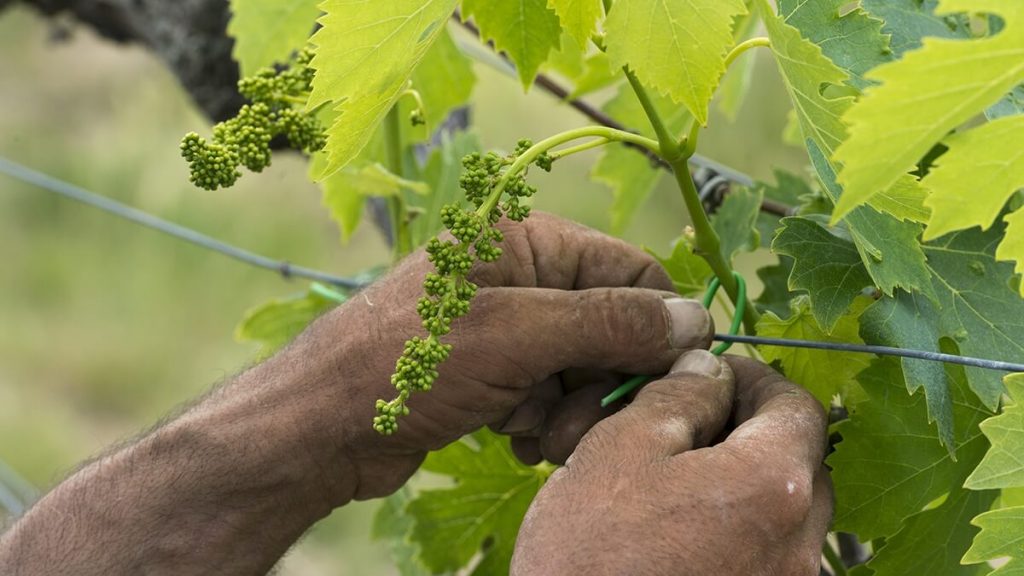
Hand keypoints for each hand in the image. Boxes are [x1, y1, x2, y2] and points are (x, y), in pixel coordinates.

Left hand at [287, 212, 713, 500]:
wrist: (322, 429)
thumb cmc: (407, 364)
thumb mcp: (515, 336)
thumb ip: (609, 323)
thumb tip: (696, 319)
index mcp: (527, 241)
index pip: (632, 272)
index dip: (656, 326)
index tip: (667, 379)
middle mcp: (521, 278)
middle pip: (612, 327)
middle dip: (603, 381)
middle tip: (576, 423)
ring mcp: (506, 328)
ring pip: (583, 370)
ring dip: (571, 411)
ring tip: (533, 434)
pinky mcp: (493, 373)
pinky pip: (550, 396)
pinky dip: (542, 423)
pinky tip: (512, 439)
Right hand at [511, 353, 832, 575]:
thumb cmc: (590, 556)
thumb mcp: (621, 450)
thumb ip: (678, 397)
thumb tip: (710, 371)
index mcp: (771, 485)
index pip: (799, 407)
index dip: (756, 378)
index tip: (714, 373)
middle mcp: (799, 544)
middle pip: (800, 461)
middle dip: (753, 430)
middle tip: (694, 420)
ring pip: (785, 513)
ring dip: (745, 481)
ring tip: (679, 479)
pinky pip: (768, 555)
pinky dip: (738, 529)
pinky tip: (682, 530)